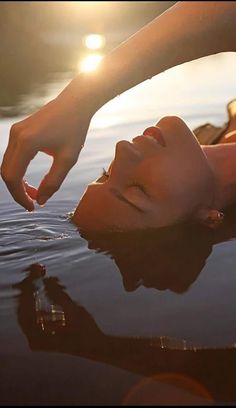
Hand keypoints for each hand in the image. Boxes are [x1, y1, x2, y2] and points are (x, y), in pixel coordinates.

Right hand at [1, 94, 91, 209]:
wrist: (75, 103)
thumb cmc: (75, 129)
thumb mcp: (68, 159)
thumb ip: (54, 182)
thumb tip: (40, 200)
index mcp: (27, 143)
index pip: (13, 177)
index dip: (20, 196)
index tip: (32, 207)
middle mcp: (16, 136)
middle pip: (6, 173)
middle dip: (17, 191)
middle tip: (33, 203)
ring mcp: (15, 132)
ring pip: (7, 165)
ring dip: (18, 182)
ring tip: (35, 193)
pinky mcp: (18, 131)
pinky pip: (12, 156)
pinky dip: (19, 171)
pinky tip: (31, 180)